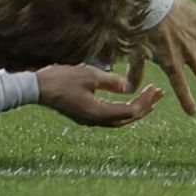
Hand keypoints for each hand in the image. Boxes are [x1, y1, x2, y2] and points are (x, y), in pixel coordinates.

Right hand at [37, 64, 162, 125]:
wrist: (36, 88)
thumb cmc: (61, 79)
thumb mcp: (88, 75)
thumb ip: (110, 81)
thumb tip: (128, 86)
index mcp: (99, 113)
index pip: (130, 111)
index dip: (145, 102)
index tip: (156, 90)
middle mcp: (96, 121)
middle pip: (127, 118)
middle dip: (145, 106)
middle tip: (158, 94)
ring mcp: (89, 120)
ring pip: (119, 119)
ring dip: (134, 109)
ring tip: (148, 98)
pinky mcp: (84, 115)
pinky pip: (109, 116)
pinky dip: (122, 109)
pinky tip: (125, 100)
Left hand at [127, 0, 195, 116]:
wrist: (148, 2)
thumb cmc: (138, 27)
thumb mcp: (134, 52)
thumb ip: (134, 72)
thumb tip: (128, 91)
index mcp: (171, 61)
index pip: (180, 85)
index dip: (186, 99)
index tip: (193, 112)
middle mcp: (187, 51)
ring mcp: (195, 35)